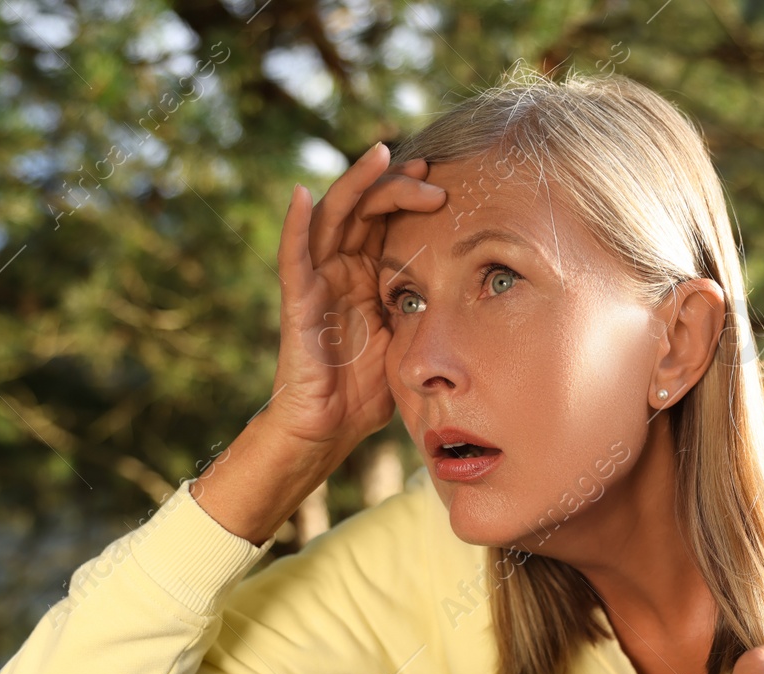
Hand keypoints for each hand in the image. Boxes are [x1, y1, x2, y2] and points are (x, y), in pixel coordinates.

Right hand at [266, 142, 445, 451]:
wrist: (332, 428)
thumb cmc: (368, 390)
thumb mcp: (408, 336)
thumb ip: (423, 305)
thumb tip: (472, 285)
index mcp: (368, 274)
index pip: (386, 219)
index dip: (411, 196)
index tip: (446, 183)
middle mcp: (340, 268)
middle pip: (364, 207)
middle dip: (396, 185)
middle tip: (431, 173)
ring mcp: (317, 280)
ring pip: (331, 215)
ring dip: (355, 183)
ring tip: (380, 155)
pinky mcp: (297, 300)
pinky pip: (291, 255)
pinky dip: (292, 223)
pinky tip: (298, 194)